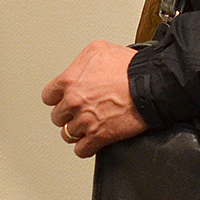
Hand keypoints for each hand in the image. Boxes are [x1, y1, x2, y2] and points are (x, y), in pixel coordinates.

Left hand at [42, 40, 145, 157]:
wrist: (151, 84)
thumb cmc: (129, 66)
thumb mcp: (99, 49)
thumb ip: (81, 61)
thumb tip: (78, 69)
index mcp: (70, 80)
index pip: (48, 96)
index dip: (56, 98)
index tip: (62, 100)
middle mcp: (73, 101)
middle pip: (57, 117)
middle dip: (67, 114)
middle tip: (79, 112)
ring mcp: (85, 121)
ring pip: (68, 134)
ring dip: (77, 131)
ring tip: (86, 127)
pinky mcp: (99, 137)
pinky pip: (81, 150)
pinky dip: (85, 147)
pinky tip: (91, 142)